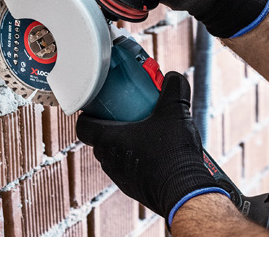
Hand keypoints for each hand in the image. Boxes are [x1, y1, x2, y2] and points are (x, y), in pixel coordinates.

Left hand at [75, 72, 222, 219]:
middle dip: (113, 126)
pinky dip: (139, 160)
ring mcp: (121, 177)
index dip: (88, 114)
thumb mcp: (176, 110)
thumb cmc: (172, 153)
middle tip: (131, 115)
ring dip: (127, 145)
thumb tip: (174, 77)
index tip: (101, 106)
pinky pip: (130, 170)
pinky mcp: (135, 189)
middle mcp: (109, 160)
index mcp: (109, 139)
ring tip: (149, 134)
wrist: (185, 191)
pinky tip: (160, 154)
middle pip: (101, 140)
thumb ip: (174, 87)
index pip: (83, 126)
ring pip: (116, 156)